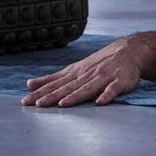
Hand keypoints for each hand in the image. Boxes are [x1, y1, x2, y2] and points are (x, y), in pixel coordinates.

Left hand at [22, 36, 145, 106]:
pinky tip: (101, 102)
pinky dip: (107, 95)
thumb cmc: (98, 63)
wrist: (129, 50)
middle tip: (38, 104)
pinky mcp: (120, 81)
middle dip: (53, 96)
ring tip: (64, 104)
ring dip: (76, 96)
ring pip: (88, 88)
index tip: (26, 101)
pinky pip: (113, 89)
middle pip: (68, 87)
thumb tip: (29, 84)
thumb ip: (53, 78)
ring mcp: (104, 78)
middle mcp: (87, 75)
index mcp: (76, 73)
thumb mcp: (74, 68)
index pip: (55, 84)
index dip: (41, 92)